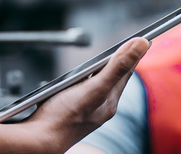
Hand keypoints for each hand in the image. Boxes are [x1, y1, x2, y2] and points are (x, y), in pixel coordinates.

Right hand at [21, 37, 149, 151]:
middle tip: (127, 46)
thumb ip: (118, 67)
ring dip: (99, 71)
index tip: (142, 38)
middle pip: (113, 78)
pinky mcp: (70, 111)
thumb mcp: (94, 88)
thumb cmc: (62, 118)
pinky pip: (82, 91)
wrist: (37, 142)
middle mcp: (100, 107)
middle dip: (118, 61)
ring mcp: (85, 110)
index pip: (126, 71)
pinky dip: (82, 81)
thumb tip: (142, 44)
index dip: (133, 53)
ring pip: (97, 84)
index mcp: (110, 101)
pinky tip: (75, 80)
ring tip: (106, 59)